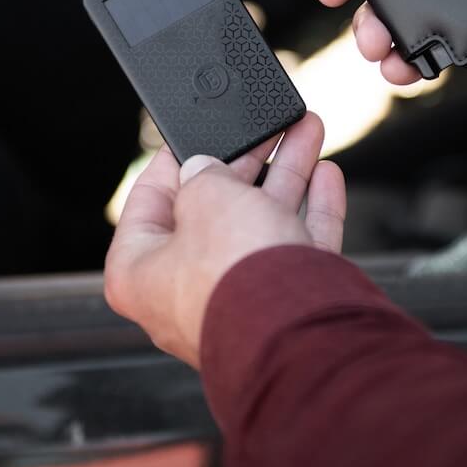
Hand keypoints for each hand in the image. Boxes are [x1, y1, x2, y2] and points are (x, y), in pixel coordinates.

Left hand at [104, 112, 344, 368]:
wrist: (296, 335)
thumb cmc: (234, 281)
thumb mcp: (206, 198)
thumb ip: (203, 173)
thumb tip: (205, 168)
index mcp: (140, 272)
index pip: (148, 202)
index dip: (174, 161)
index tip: (195, 135)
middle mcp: (186, 291)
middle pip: (214, 209)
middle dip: (247, 161)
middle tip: (263, 131)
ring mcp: (238, 299)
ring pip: (262, 221)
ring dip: (288, 173)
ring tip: (305, 133)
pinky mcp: (284, 305)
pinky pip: (297, 246)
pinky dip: (313, 209)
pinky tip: (326, 176)